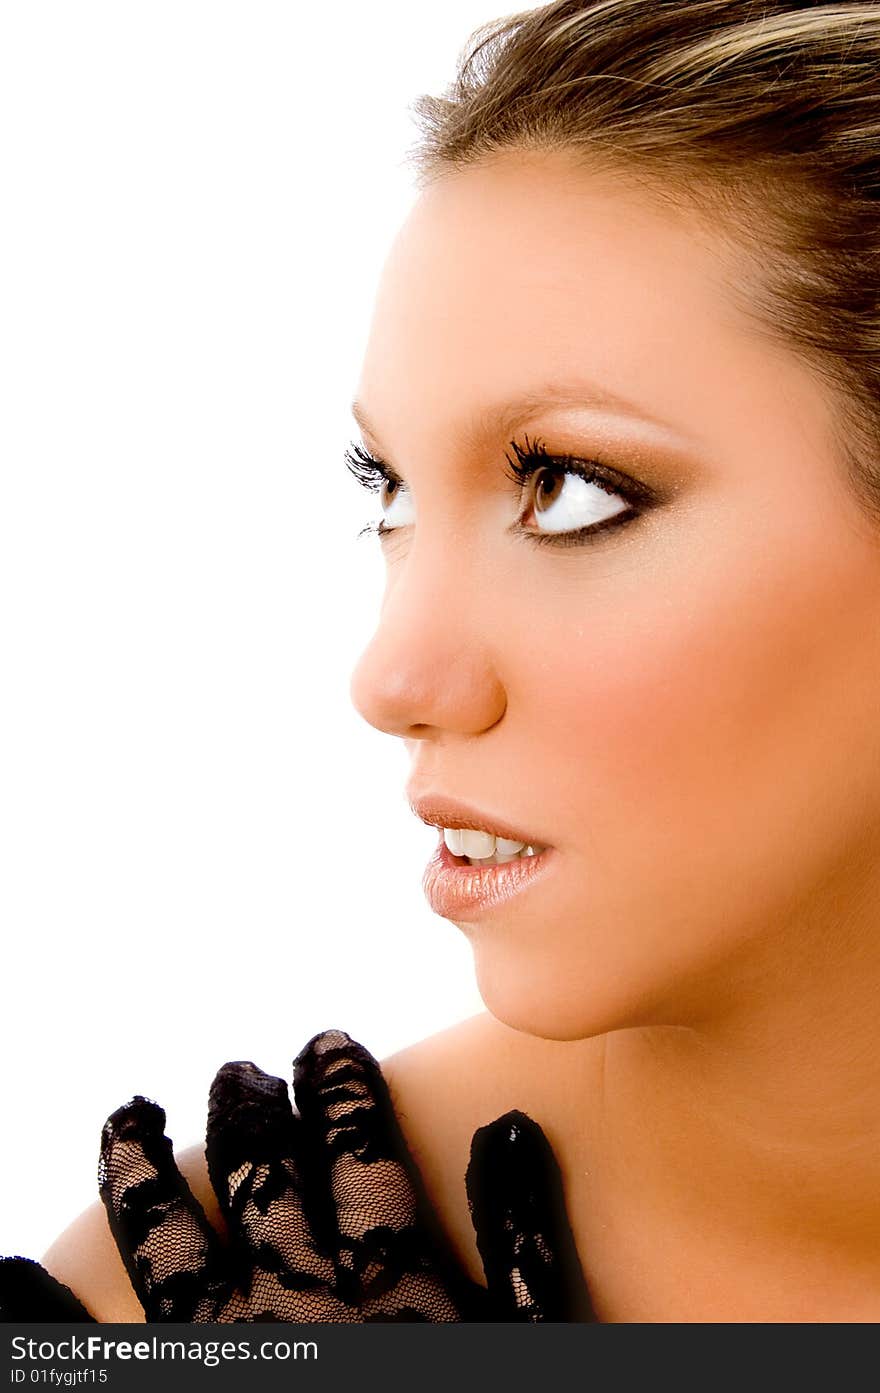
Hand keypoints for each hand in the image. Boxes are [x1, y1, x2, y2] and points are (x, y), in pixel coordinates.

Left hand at [0, 1029, 596, 1321]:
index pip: (361, 1165)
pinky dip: (38, 1314)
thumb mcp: (532, 1347)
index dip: (344, 1099)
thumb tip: (508, 1127)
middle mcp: (296, 1312)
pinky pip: (94, 1358)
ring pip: (170, 1245)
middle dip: (249, 1121)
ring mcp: (228, 1358)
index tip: (329, 1045)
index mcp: (388, 1297)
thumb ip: (522, 1246)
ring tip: (125, 1115)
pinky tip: (3, 1269)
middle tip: (237, 1071)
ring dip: (143, 1177)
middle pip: (265, 1188)